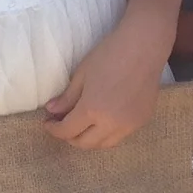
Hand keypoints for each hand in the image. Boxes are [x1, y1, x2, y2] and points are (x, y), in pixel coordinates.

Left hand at [46, 19, 166, 150]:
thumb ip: (67, 97)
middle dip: (70, 137)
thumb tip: (51, 111)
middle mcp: (111, 123)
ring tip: (82, 126)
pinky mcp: (142, 121)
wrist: (144, 47)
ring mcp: (129, 125)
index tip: (48, 122)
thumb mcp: (82, 74)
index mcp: (93, 110)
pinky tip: (103, 120)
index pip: (68, 131)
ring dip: (90, 139)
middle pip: (85, 144)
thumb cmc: (110, 55)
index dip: (54, 129)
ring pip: (104, 144)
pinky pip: (120, 135)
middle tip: (63, 125)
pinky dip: (107, 133)